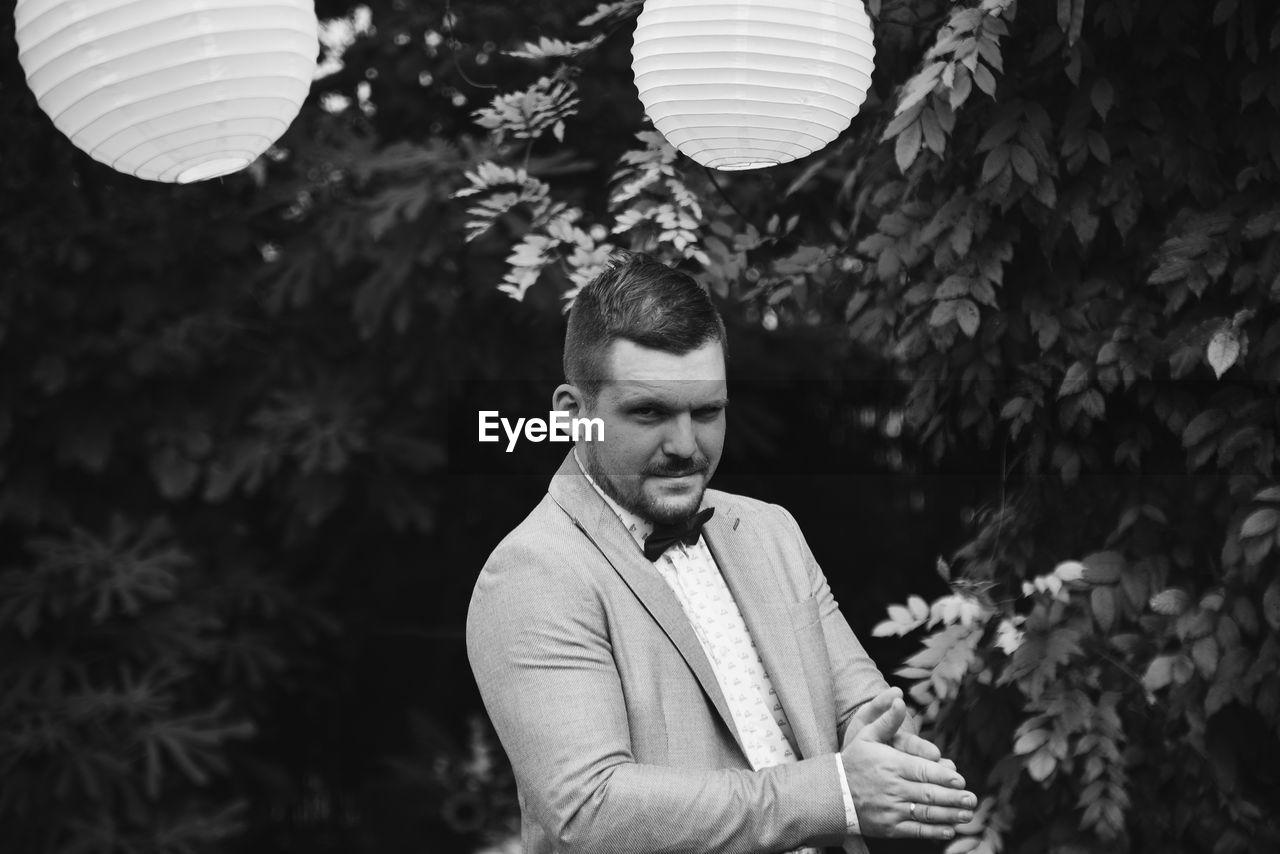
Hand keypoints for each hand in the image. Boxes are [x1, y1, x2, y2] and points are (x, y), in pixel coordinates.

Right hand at [840, 690, 976, 841]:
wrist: (832, 791)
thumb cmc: (854, 760)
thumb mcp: (866, 734)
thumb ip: (887, 719)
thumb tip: (900, 699)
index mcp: (891, 765)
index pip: (922, 771)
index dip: (943, 776)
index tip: (960, 780)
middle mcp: (893, 788)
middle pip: (928, 794)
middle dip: (953, 798)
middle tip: (971, 799)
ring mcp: (891, 809)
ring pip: (925, 814)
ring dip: (949, 815)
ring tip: (967, 814)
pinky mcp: (889, 827)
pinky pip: (915, 830)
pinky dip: (934, 832)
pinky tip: (949, 830)